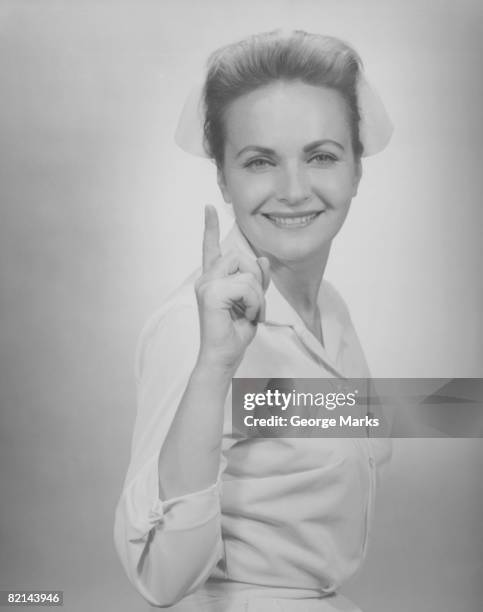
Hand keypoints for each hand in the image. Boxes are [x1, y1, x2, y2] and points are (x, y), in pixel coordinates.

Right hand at [195, 205, 269, 373]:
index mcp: (213, 280)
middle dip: (256, 279)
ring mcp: (206, 285)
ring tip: (248, 313)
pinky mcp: (211, 293)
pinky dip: (254, 302)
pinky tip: (246, 316)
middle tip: (252, 305)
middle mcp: (206, 279)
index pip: (211, 248)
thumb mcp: (253, 303)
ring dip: (256, 295)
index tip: (209, 208)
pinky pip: (246, 286)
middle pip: (241, 257)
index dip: (210, 227)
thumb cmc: (235, 333)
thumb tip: (262, 259)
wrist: (223, 357)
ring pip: (246, 272)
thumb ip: (256, 281)